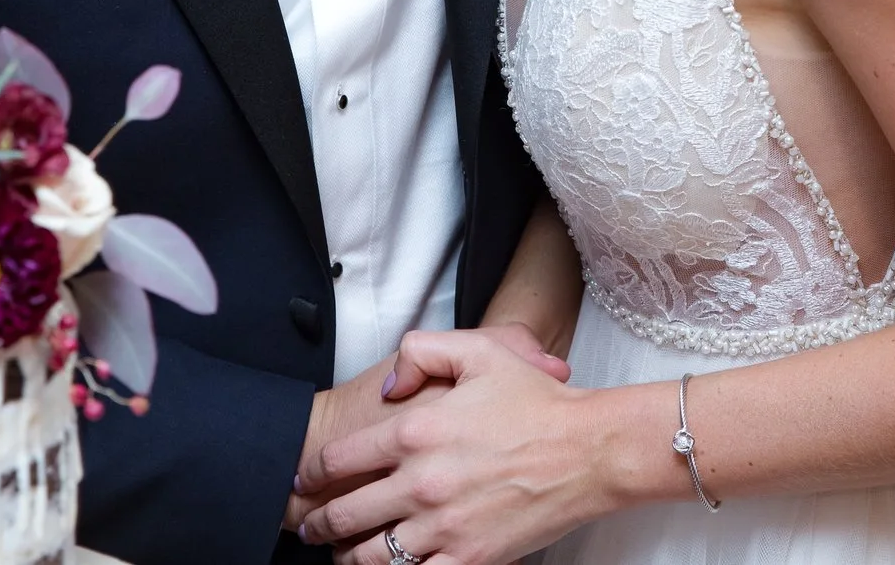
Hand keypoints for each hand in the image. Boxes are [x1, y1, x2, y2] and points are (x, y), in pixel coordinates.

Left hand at [295, 330, 636, 564]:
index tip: (304, 480)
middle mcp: (421, 482)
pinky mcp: (469, 559)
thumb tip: (386, 386)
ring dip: (346, 556)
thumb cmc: (538, 401)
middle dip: (316, 523)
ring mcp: (443, 526)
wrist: (589, 451)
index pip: (339, 459)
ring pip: (369, 556)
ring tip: (341, 554)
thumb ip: (421, 353)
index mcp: (415, 430)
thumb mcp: (478, 351)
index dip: (312, 473)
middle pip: (344, 514)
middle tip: (307, 526)